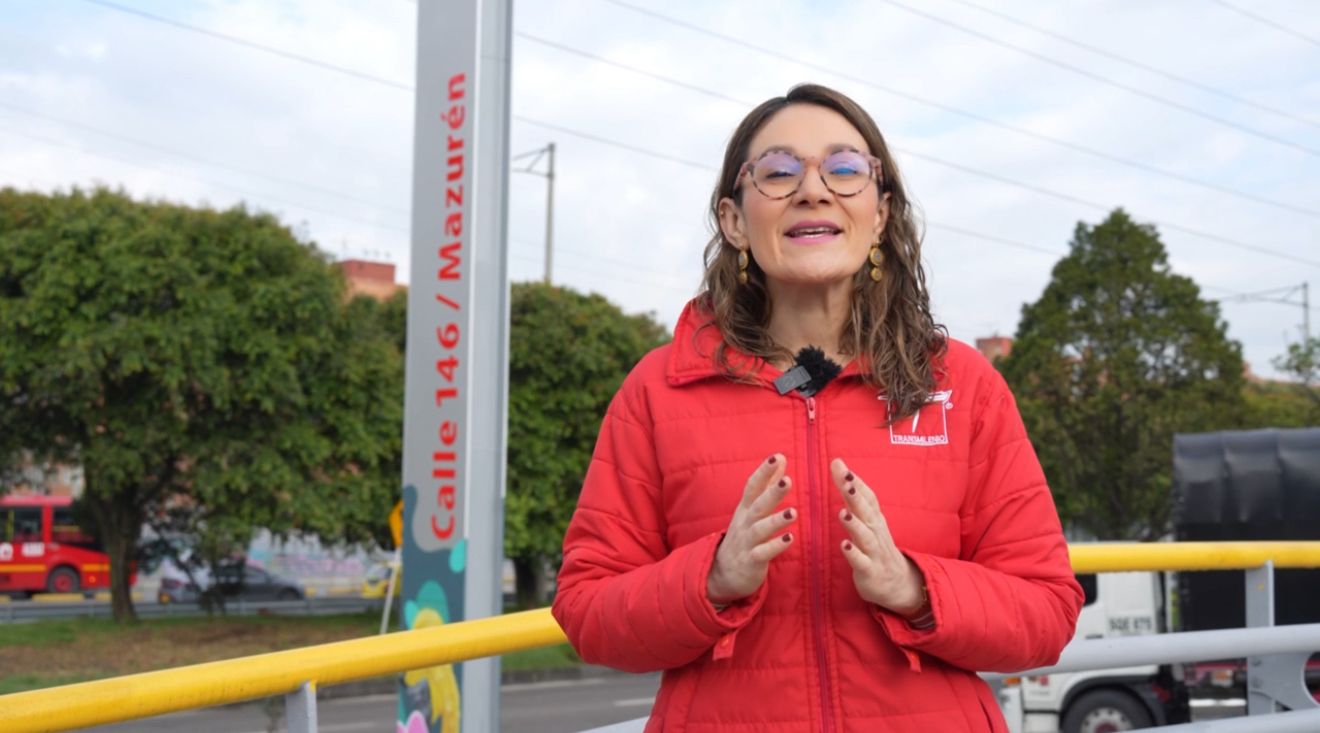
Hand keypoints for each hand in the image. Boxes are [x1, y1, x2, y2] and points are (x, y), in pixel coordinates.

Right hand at [706, 453, 796, 603]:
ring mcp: (746, 542)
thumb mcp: (752, 508)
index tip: (777, 457)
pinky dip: (775, 546)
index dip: (764, 472)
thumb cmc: (744, 535)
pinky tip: (789, 539)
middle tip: (787, 480)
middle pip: (758, 504)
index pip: (753, 486)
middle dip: (772, 492)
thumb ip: (767, 484)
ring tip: (793, 513)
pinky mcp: (750, 561)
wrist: (721, 572)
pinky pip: (762, 553)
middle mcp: (745, 522)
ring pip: (760, 529)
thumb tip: (781, 458)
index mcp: (746, 508)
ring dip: (776, 521)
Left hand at [831, 458, 925, 616]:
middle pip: (866, 511)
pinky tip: (844, 545)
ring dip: (854, 523)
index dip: (855, 481)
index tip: (839, 464)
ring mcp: (874, 552)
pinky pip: (862, 562)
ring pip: (865, 536)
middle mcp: (876, 532)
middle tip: (845, 480)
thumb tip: (840, 470)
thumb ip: (853, 499)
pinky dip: (853, 553)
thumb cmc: (876, 548)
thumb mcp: (868, 522)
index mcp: (874, 519)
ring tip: (842, 512)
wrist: (898, 584)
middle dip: (856, 495)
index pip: (867, 496)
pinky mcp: (870, 571)